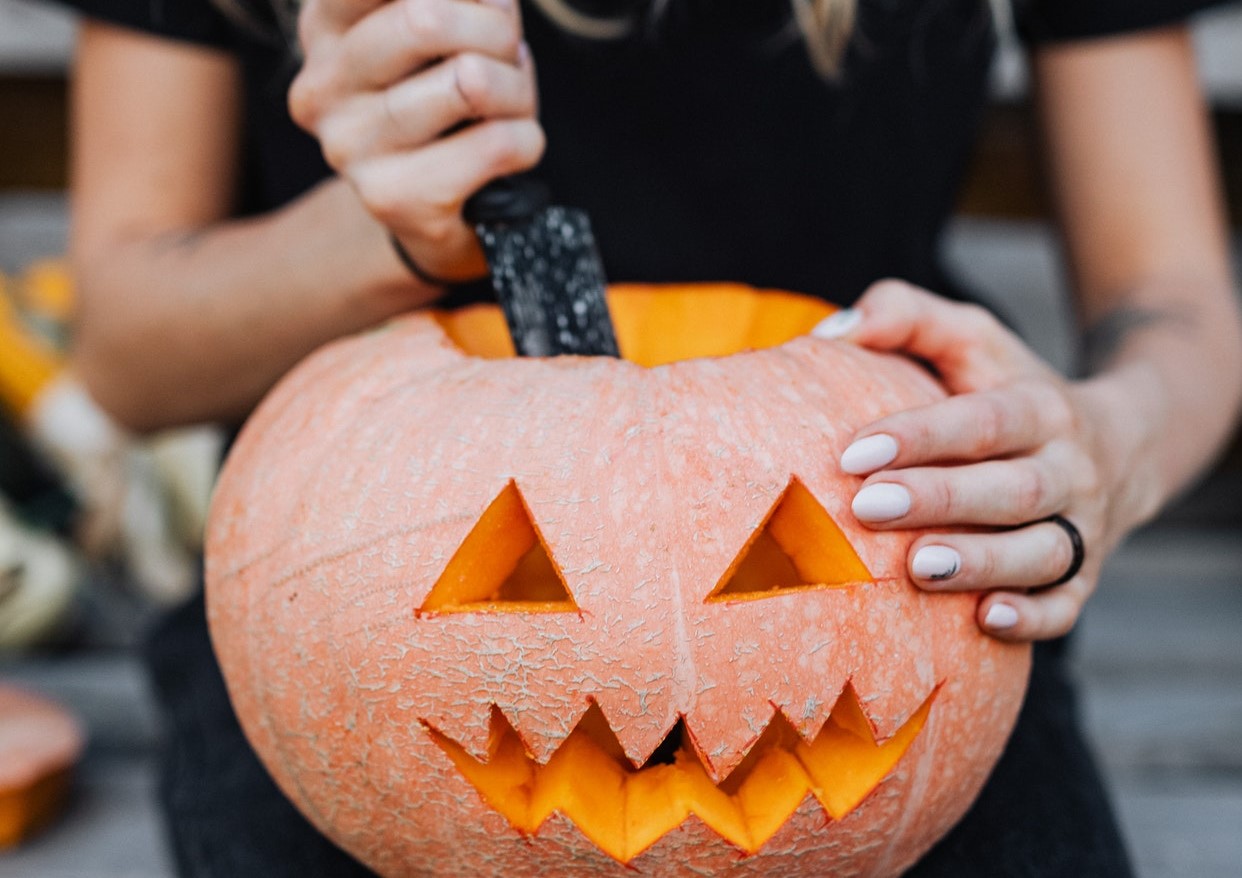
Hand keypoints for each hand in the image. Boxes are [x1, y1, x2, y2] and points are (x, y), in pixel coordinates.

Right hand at [290, 0, 544, 281]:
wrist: (435, 214)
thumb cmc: (447, 102)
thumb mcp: (444, 31)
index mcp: (325, 27)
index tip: (485, 1)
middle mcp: (322, 86)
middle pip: (424, 18)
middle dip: (496, 29)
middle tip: (508, 50)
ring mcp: (350, 147)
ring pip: (471, 80)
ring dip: (518, 89)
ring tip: (509, 105)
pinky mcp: (394, 199)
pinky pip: (499, 143)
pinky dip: (527, 139)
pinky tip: (510, 149)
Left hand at [813, 280, 1139, 641]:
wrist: (1117, 447)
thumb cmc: (1007, 390)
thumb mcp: (971, 338)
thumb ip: (907, 315)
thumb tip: (833, 331)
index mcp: (1041, 409)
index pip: (983, 422)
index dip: (921, 436)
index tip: (854, 452)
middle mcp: (1070, 470)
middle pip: (1011, 490)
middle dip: (940, 500)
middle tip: (868, 507)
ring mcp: (1081, 529)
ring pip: (1041, 552)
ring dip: (981, 562)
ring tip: (917, 566)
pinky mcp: (1082, 578)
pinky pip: (1066, 605)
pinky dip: (1032, 617)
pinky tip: (985, 620)